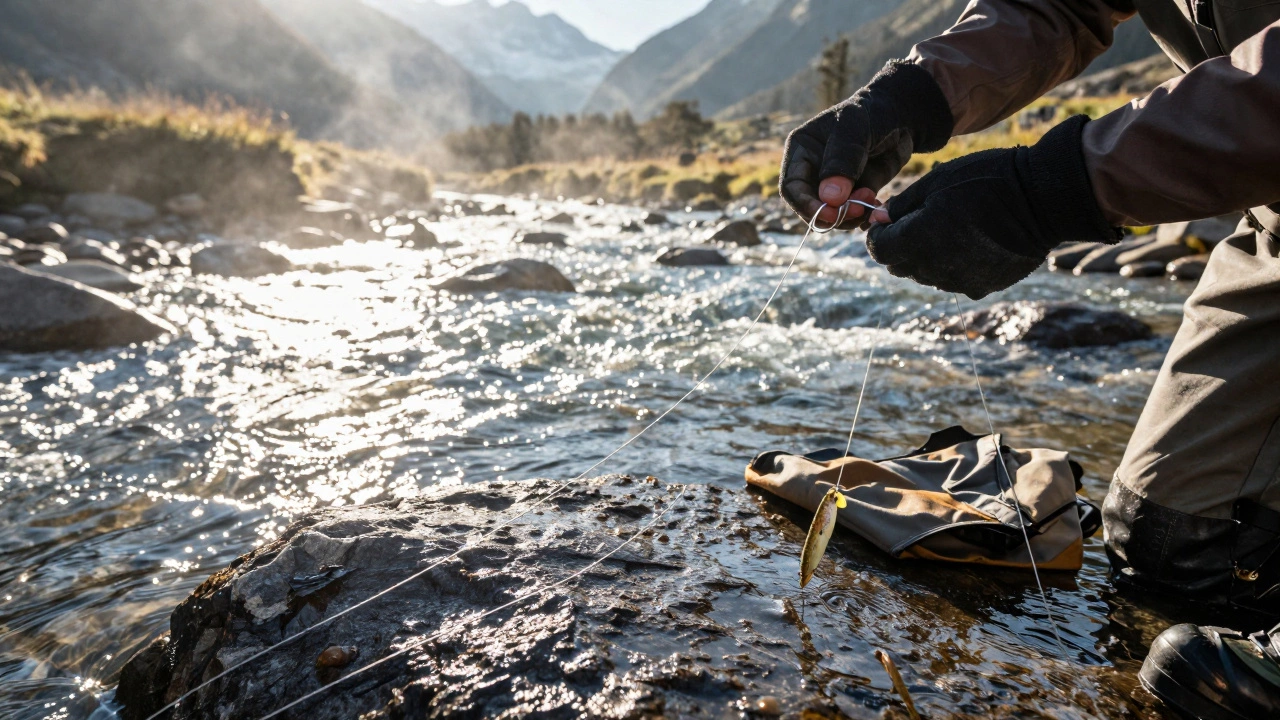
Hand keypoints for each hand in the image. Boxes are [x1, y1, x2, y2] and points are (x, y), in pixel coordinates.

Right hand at [780, 61, 952, 227]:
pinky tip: (877, 204)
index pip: (792, 187)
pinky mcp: (853, 193)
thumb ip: (842, 162)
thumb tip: (830, 199)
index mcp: (802, 150)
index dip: (806, 205)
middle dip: (832, 214)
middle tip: (858, 211)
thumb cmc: (873, 114)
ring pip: (831, 214)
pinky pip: (852, 214)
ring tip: (871, 200)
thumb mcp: (856, 130)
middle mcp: (812, 170)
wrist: (902, 116)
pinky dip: (863, 215)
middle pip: (810, 206)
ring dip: (850, 216)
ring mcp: (833, 184)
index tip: (829, 214)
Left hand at [866, 116, 1120, 298]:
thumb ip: (902, 205)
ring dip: (927, 256)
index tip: (886, 221)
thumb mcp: (936, 182)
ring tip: (949, 228)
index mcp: (916, 242)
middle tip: (916, 221)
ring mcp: (959, 281)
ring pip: (927, 274)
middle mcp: (933, 269)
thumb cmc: (986, 181)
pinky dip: (954, 264)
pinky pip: (955, 278)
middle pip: (900, 266)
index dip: (878, 235)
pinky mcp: (982, 286)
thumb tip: (881, 218)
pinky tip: (971, 241)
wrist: (1042, 200)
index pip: (879, 250)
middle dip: (900, 246)